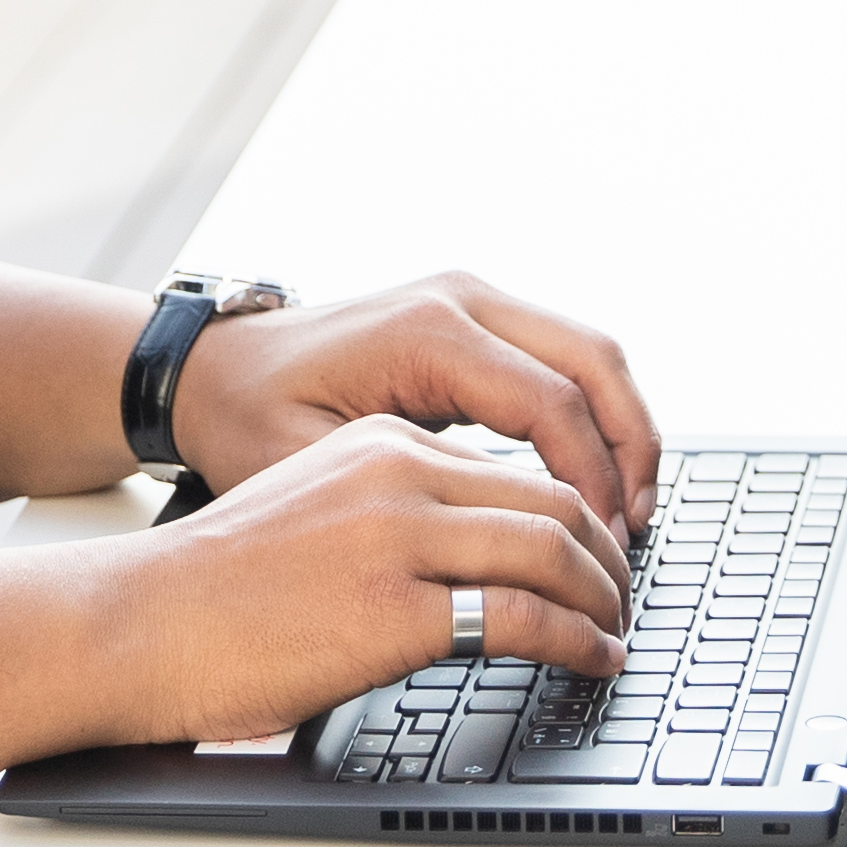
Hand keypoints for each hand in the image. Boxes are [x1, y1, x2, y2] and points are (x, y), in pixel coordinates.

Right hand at [108, 416, 636, 742]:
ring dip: (604, 599)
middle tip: (623, 597)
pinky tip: (590, 660)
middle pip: (551, 499)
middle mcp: (396, 474)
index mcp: (378, 444)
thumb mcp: (310, 511)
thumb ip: (388, 515)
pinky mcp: (396, 610)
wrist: (134, 624)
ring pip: (552, 550)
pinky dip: (578, 642)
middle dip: (606, 555)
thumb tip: (466, 564)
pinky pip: (525, 618)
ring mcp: (399, 538)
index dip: (575, 515)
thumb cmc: (210, 590)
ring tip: (616, 633)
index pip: (514, 468)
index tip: (594, 557)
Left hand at [170, 271, 660, 538]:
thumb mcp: (316, 468)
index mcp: (426, 333)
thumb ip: (415, 492)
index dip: (589, 481)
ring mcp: (470, 298)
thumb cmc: (247, 419)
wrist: (213, 368)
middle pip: (593, 361)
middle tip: (633, 531)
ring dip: (621, 428)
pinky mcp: (472, 317)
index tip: (598, 549)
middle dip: (629, 448)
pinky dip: (590, 412)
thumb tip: (507, 536)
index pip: (549, 403)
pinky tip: (591, 478)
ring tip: (626, 512)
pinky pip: (560, 357)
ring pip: (590, 351)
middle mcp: (459, 298)